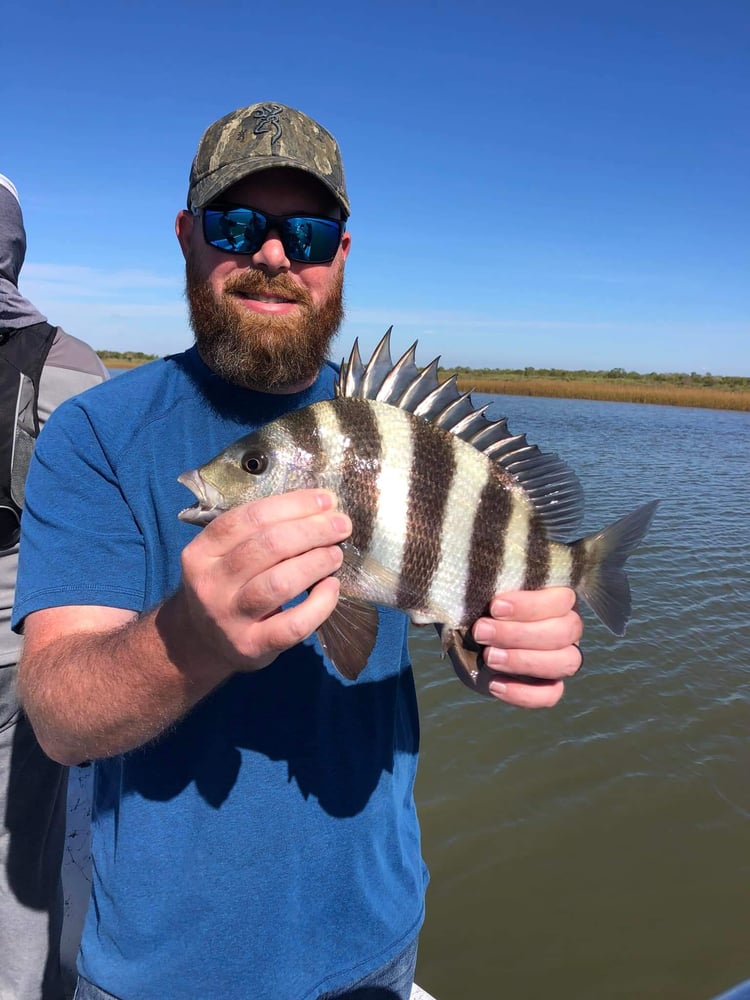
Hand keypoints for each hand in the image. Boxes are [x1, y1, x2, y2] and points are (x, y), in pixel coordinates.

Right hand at [167, 489, 351, 678]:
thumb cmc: (228, 586)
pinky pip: (293, 624)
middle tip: (341, 525)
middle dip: (312, 530)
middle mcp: (210, 584)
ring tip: (336, 554)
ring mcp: (229, 617)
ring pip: (279, 582)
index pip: (249, 518)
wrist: (204, 643)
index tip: (325, 500)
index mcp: (201, 551)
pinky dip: (319, 603)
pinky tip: (332, 588)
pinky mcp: (252, 646)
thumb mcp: (224, 555)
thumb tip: (319, 507)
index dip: (292, 505)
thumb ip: (258, 532)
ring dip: (316, 562)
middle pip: (267, 546)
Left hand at [470, 587, 582, 705]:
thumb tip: (478, 582)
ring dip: (524, 661)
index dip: (530, 605)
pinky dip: (523, 693)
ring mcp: (561, 659)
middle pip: (565, 632)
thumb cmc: (477, 608)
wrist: (466, 638)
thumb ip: (487, 586)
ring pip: (565, 662)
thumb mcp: (480, 595)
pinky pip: (551, 695)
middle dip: (519, 633)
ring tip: (489, 657)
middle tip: (481, 632)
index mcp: (556, 599)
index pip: (562, 600)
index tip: (494, 607)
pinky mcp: (549, 687)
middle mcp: (566, 629)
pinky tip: (494, 685)